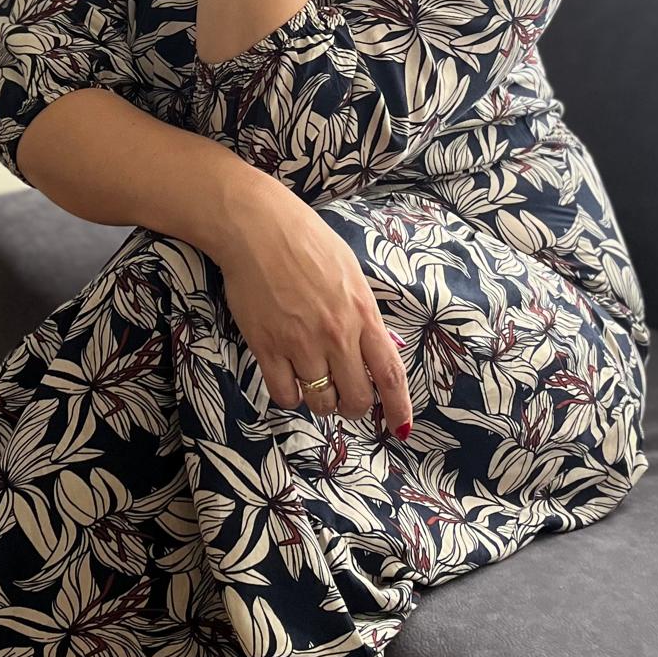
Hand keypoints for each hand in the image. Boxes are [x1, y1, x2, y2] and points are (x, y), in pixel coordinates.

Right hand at [216, 182, 413, 435]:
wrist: (256, 227)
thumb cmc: (305, 240)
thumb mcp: (350, 271)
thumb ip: (364, 312)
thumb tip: (376, 347)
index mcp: (362, 313)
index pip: (390, 374)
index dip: (398, 408)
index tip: (401, 429)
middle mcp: (336, 334)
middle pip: (356, 397)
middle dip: (353, 406)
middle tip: (344, 396)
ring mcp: (300, 343)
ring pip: (321, 402)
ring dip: (320, 401)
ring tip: (313, 382)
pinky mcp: (267, 346)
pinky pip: (285, 394)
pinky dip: (290, 395)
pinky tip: (287, 378)